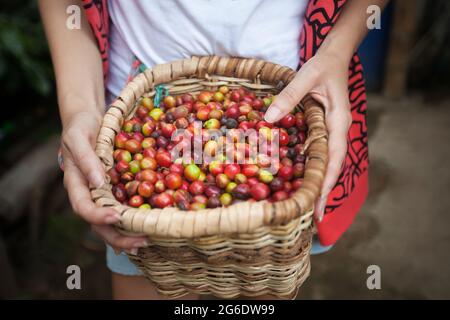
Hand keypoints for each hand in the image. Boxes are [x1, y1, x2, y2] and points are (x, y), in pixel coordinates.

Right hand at [62, 111, 147, 253]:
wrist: (87, 120)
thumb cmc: (80, 127)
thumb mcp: (79, 137)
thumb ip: (86, 159)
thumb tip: (98, 182)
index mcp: (75, 183)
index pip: (83, 207)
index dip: (97, 215)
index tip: (115, 217)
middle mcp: (87, 194)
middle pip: (98, 224)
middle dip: (118, 237)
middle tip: (141, 242)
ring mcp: (100, 194)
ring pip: (110, 223)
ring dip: (126, 236)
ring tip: (146, 242)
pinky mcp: (113, 190)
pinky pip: (122, 210)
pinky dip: (132, 223)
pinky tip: (146, 231)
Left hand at [264, 52, 351, 221]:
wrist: (335, 57)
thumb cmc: (323, 66)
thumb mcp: (306, 77)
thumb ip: (289, 96)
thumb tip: (268, 120)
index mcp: (338, 121)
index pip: (334, 157)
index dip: (326, 181)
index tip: (318, 203)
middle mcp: (338, 131)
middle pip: (332, 166)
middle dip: (323, 191)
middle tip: (312, 217)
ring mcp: (332, 132)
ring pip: (327, 162)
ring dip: (318, 183)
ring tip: (307, 206)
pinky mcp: (324, 130)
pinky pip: (319, 153)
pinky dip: (312, 169)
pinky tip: (300, 179)